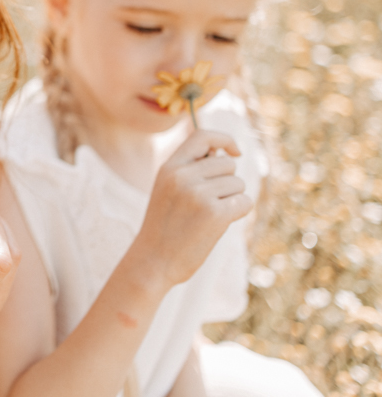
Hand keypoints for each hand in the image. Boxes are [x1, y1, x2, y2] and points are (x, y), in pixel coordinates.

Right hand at [133, 130, 252, 288]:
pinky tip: (219, 225)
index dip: (224, 140)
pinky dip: (238, 212)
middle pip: (227, 164)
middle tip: (210, 202)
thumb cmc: (164, 226)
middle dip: (228, 181)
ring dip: (232, 199)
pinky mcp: (215, 213)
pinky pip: (244, 202)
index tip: (235, 152)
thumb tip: (226, 154)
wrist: (153, 260)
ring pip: (238, 184)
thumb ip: (190, 169)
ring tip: (208, 216)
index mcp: (169, 167)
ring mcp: (198, 194)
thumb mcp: (167, 189)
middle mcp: (182, 176)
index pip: (202, 136)